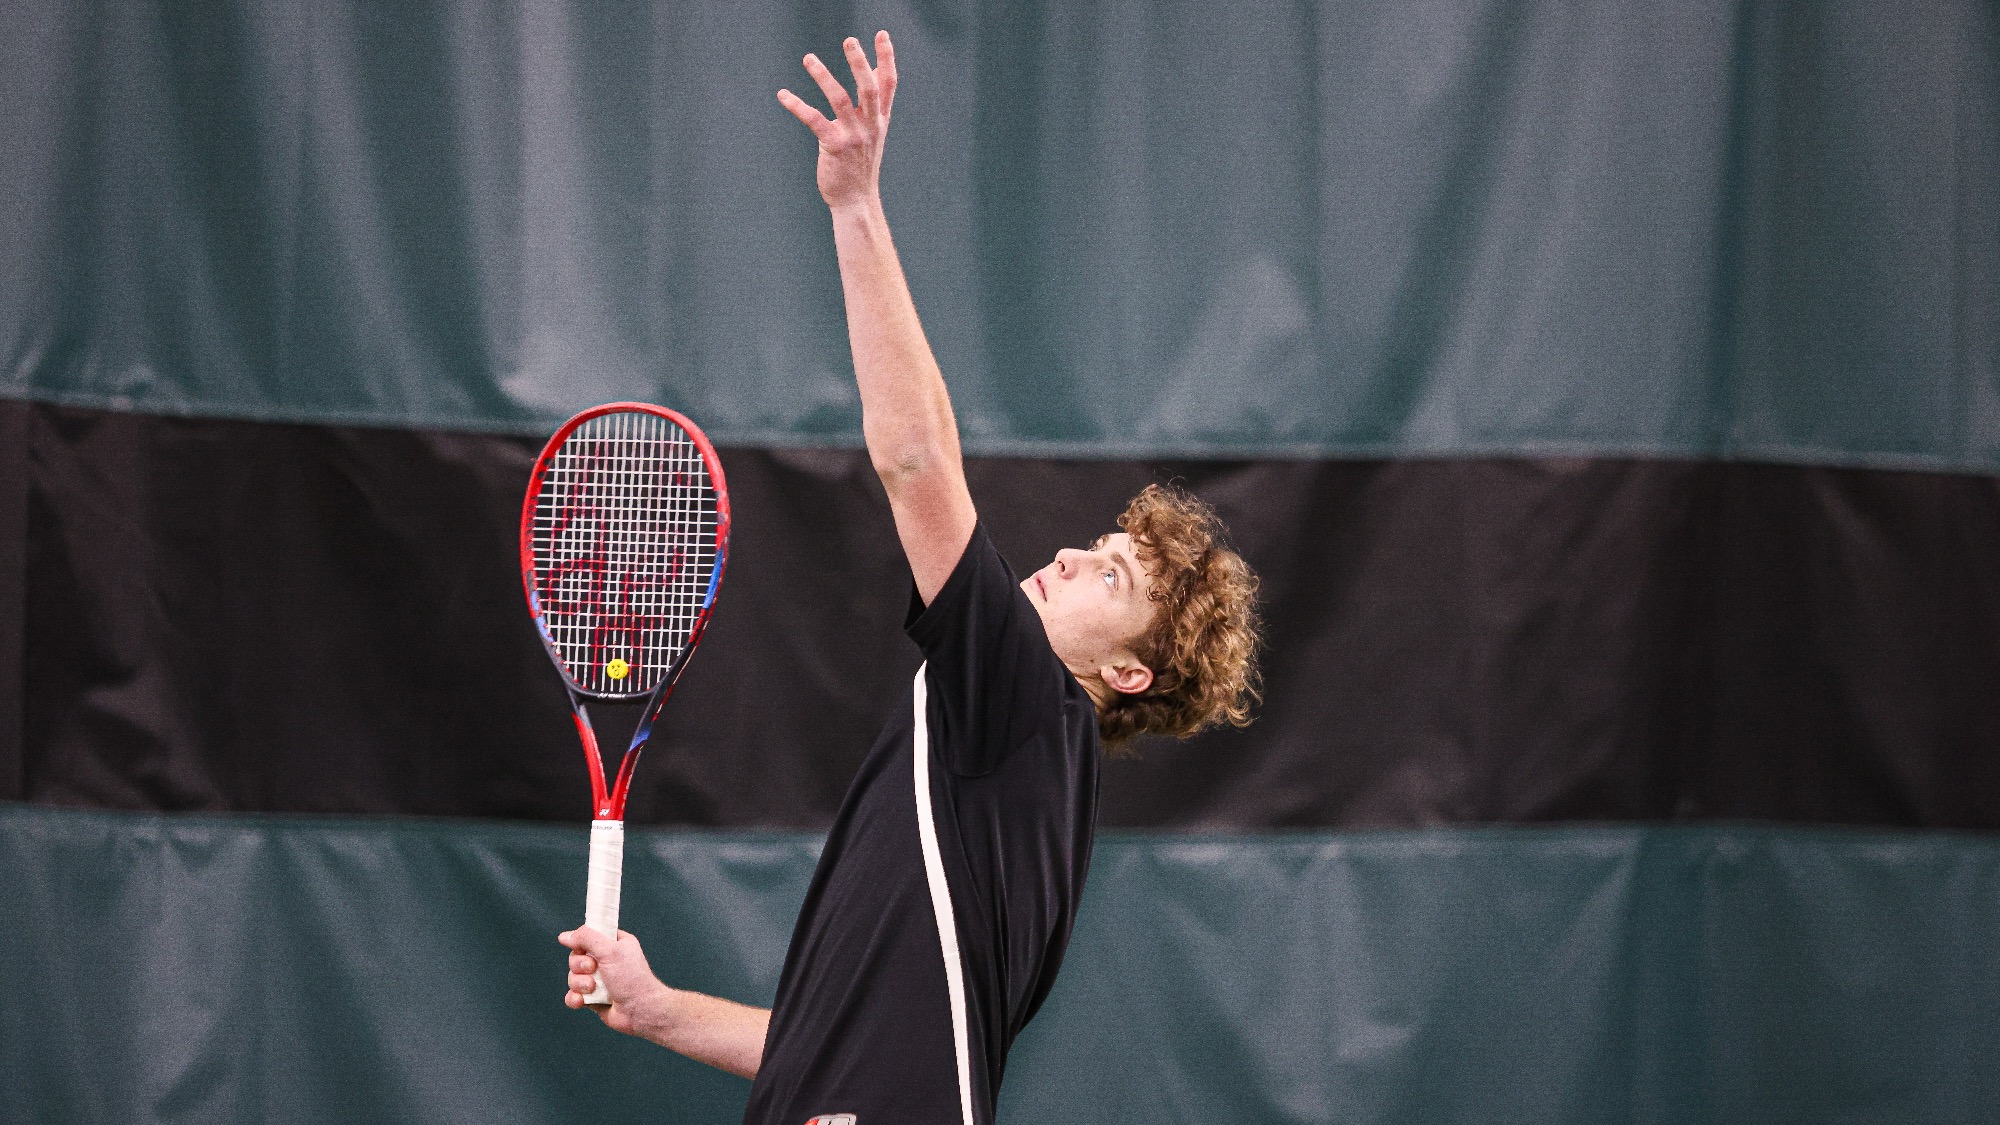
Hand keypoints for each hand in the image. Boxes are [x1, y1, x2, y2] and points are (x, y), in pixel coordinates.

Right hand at [558, 927, 667, 1036]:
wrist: (639, 1010)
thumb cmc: (631, 978)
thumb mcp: (610, 950)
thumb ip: (587, 938)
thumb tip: (564, 936)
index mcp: (614, 944)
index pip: (589, 936)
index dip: (582, 942)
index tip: (585, 948)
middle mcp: (606, 961)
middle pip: (575, 957)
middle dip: (580, 966)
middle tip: (593, 968)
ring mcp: (599, 980)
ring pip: (573, 977)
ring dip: (579, 983)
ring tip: (593, 989)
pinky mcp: (593, 998)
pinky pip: (573, 995)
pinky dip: (575, 998)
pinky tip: (582, 1001)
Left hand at [777, 30, 897, 209]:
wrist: (856, 200)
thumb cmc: (860, 165)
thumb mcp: (873, 133)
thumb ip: (873, 106)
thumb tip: (871, 73)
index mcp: (880, 120)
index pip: (888, 84)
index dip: (886, 58)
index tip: (882, 34)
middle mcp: (870, 125)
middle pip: (869, 88)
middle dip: (860, 63)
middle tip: (850, 41)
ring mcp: (854, 137)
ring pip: (840, 99)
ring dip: (824, 77)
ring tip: (808, 58)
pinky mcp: (834, 147)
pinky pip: (815, 121)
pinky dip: (798, 105)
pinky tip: (783, 95)